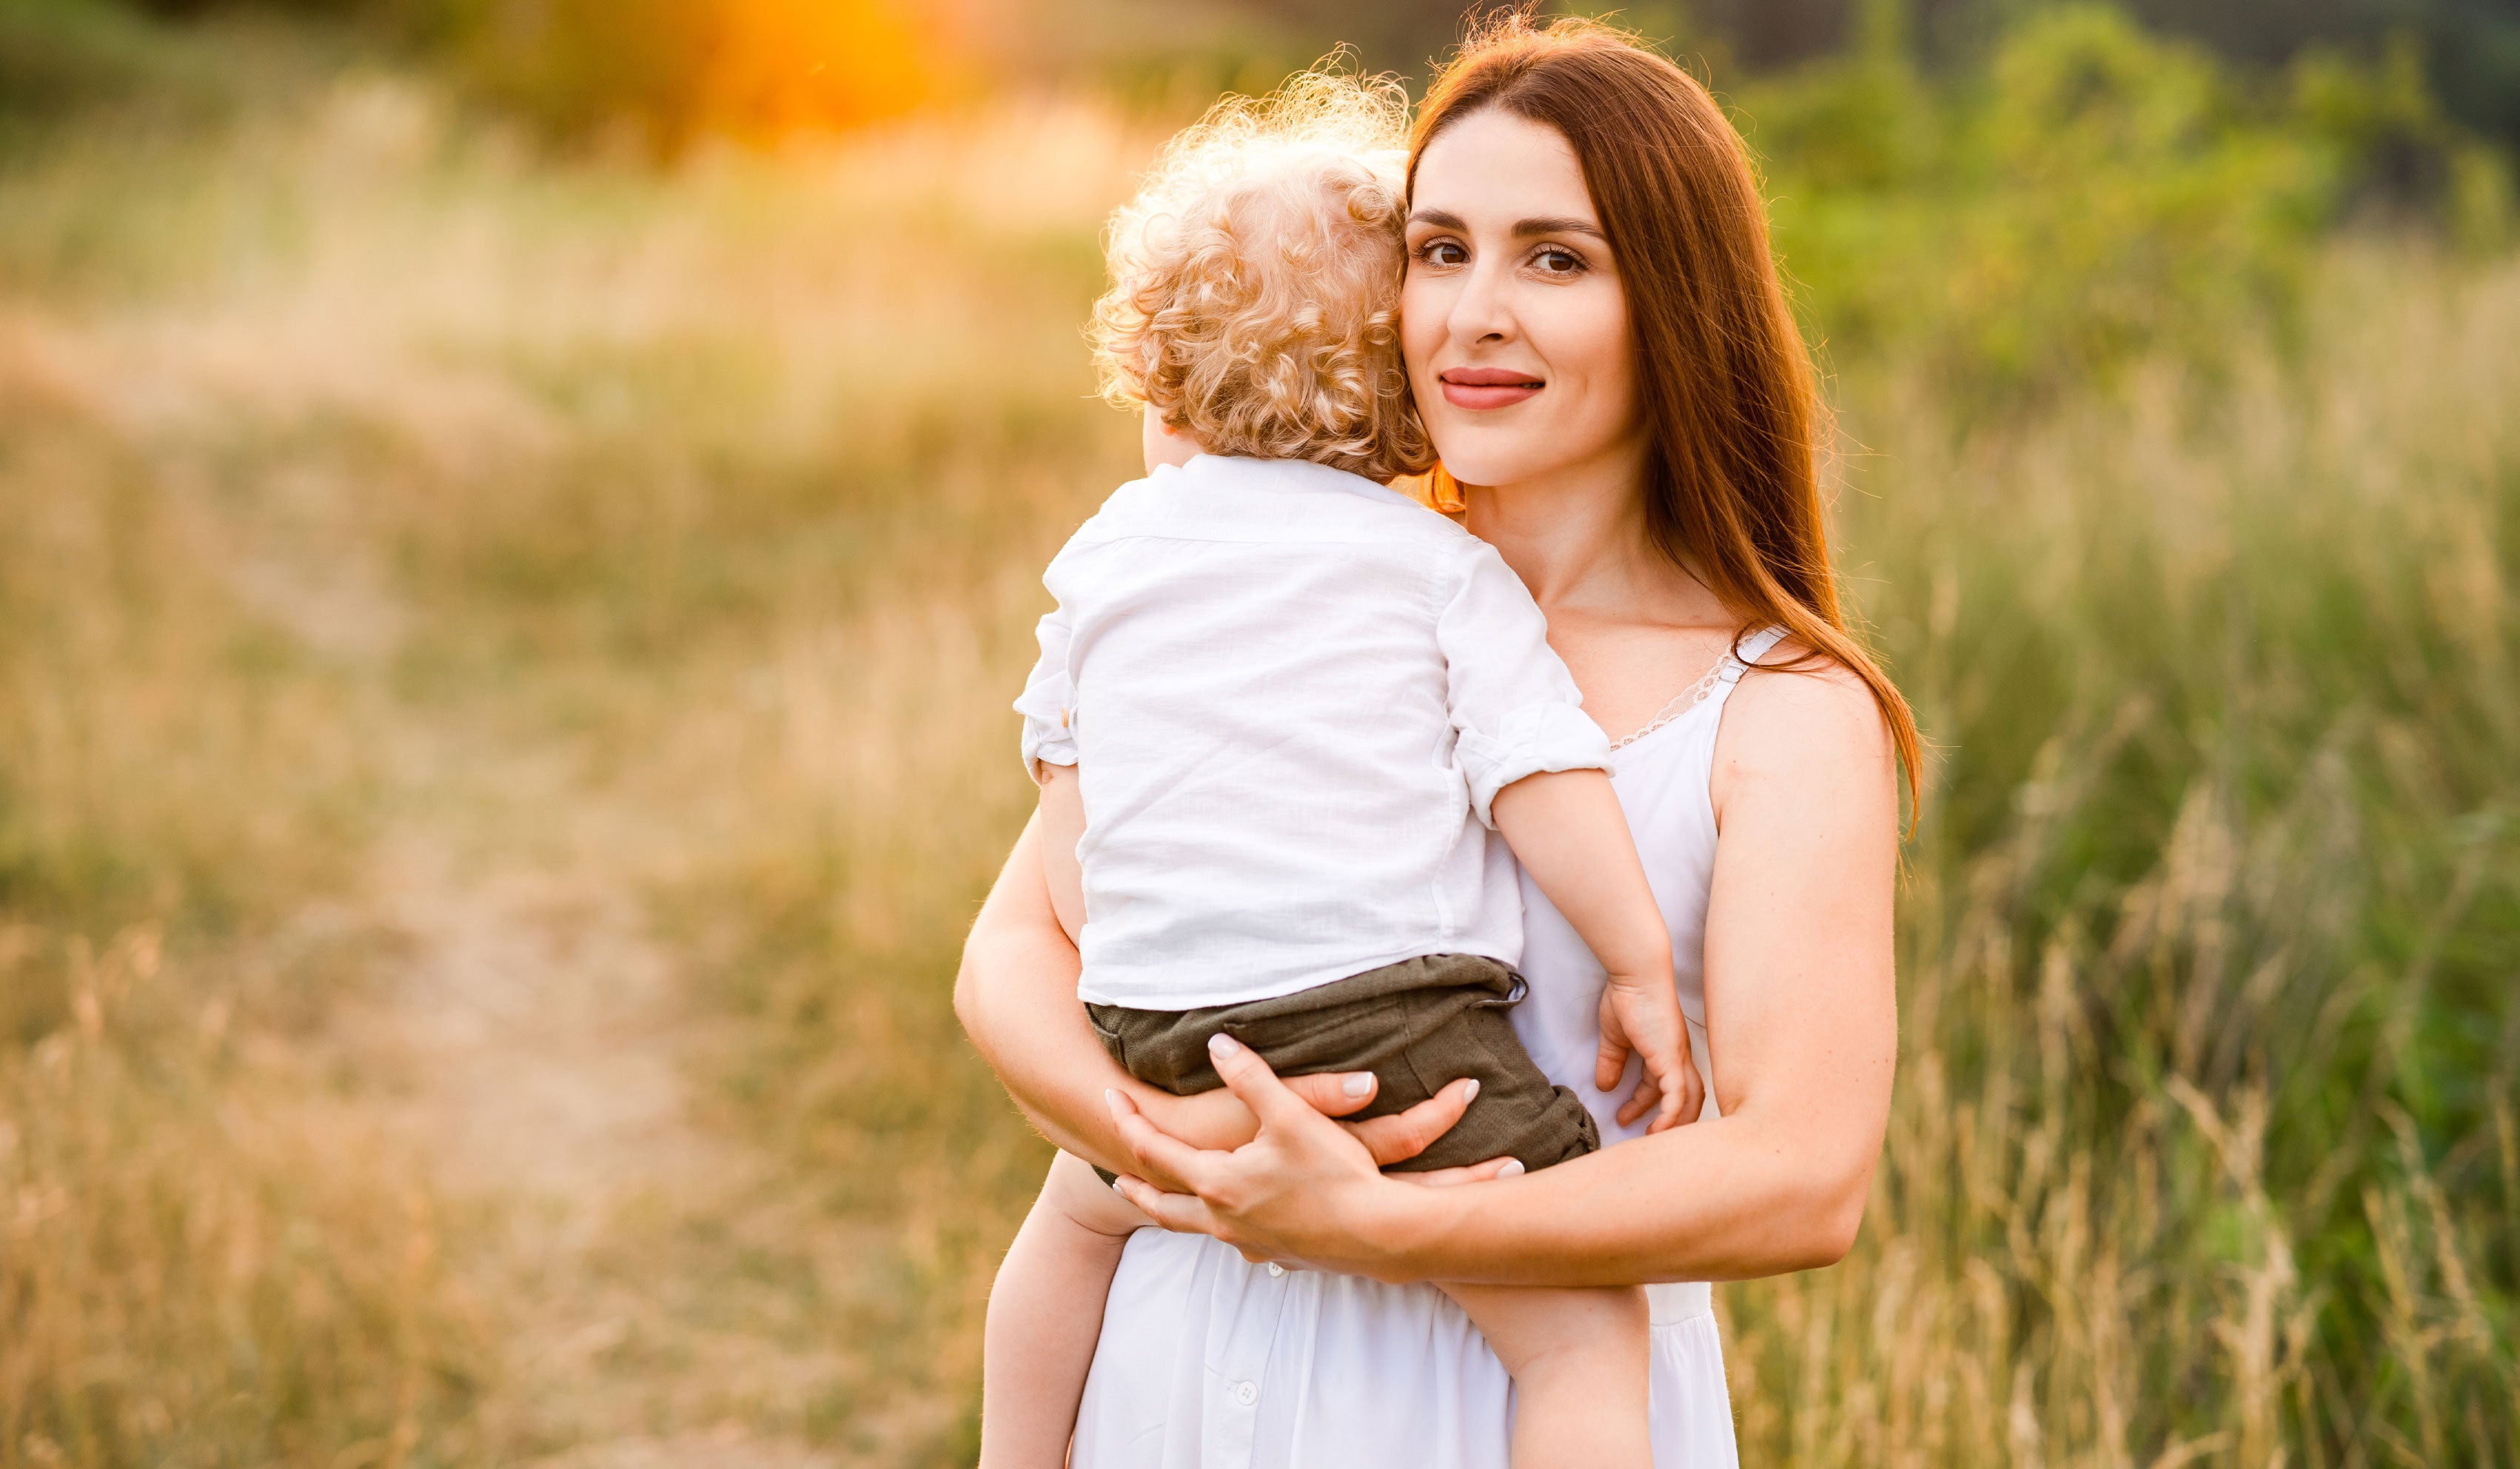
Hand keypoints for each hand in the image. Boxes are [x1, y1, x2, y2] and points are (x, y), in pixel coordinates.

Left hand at [1107, 1035, 1460, 1277]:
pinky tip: (1236, 1218)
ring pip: (1196, 1228)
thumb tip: (1216, 1044)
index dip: (1127, 1122)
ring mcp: (1250, 1244)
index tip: (1108, 1098)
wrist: (1381, 1235)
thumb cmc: (1335, 1173)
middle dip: (1137, 1187)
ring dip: (1176, 1209)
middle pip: (1163, 1205)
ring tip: (1171, 1199)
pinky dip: (1221, 1225)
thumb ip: (1249, 1076)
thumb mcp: (1290, 1113)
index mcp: (1218, 1184)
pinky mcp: (1278, 1255)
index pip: (1154, 1151)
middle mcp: (1223, 1220)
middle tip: (1116, 1177)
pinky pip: (1235, 1239)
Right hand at [1597, 976, 1704, 1131]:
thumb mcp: (1614, 1038)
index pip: (1662, 1085)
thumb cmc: (1627, 998)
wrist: (1635, 976)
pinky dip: (1671, 1115)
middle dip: (1667, 1119)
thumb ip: (1611, 1062)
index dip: (1644, 1102)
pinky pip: (1678, 1094)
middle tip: (1643, 1134)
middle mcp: (1678, 1056)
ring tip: (1651, 1137)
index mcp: (1666, 1050)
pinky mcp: (1672, 1058)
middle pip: (1686, 1097)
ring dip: (1673, 1123)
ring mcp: (1678, 1057)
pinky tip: (1657, 1129)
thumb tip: (1604, 1086)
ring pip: (1689, 1099)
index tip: (1625, 1115)